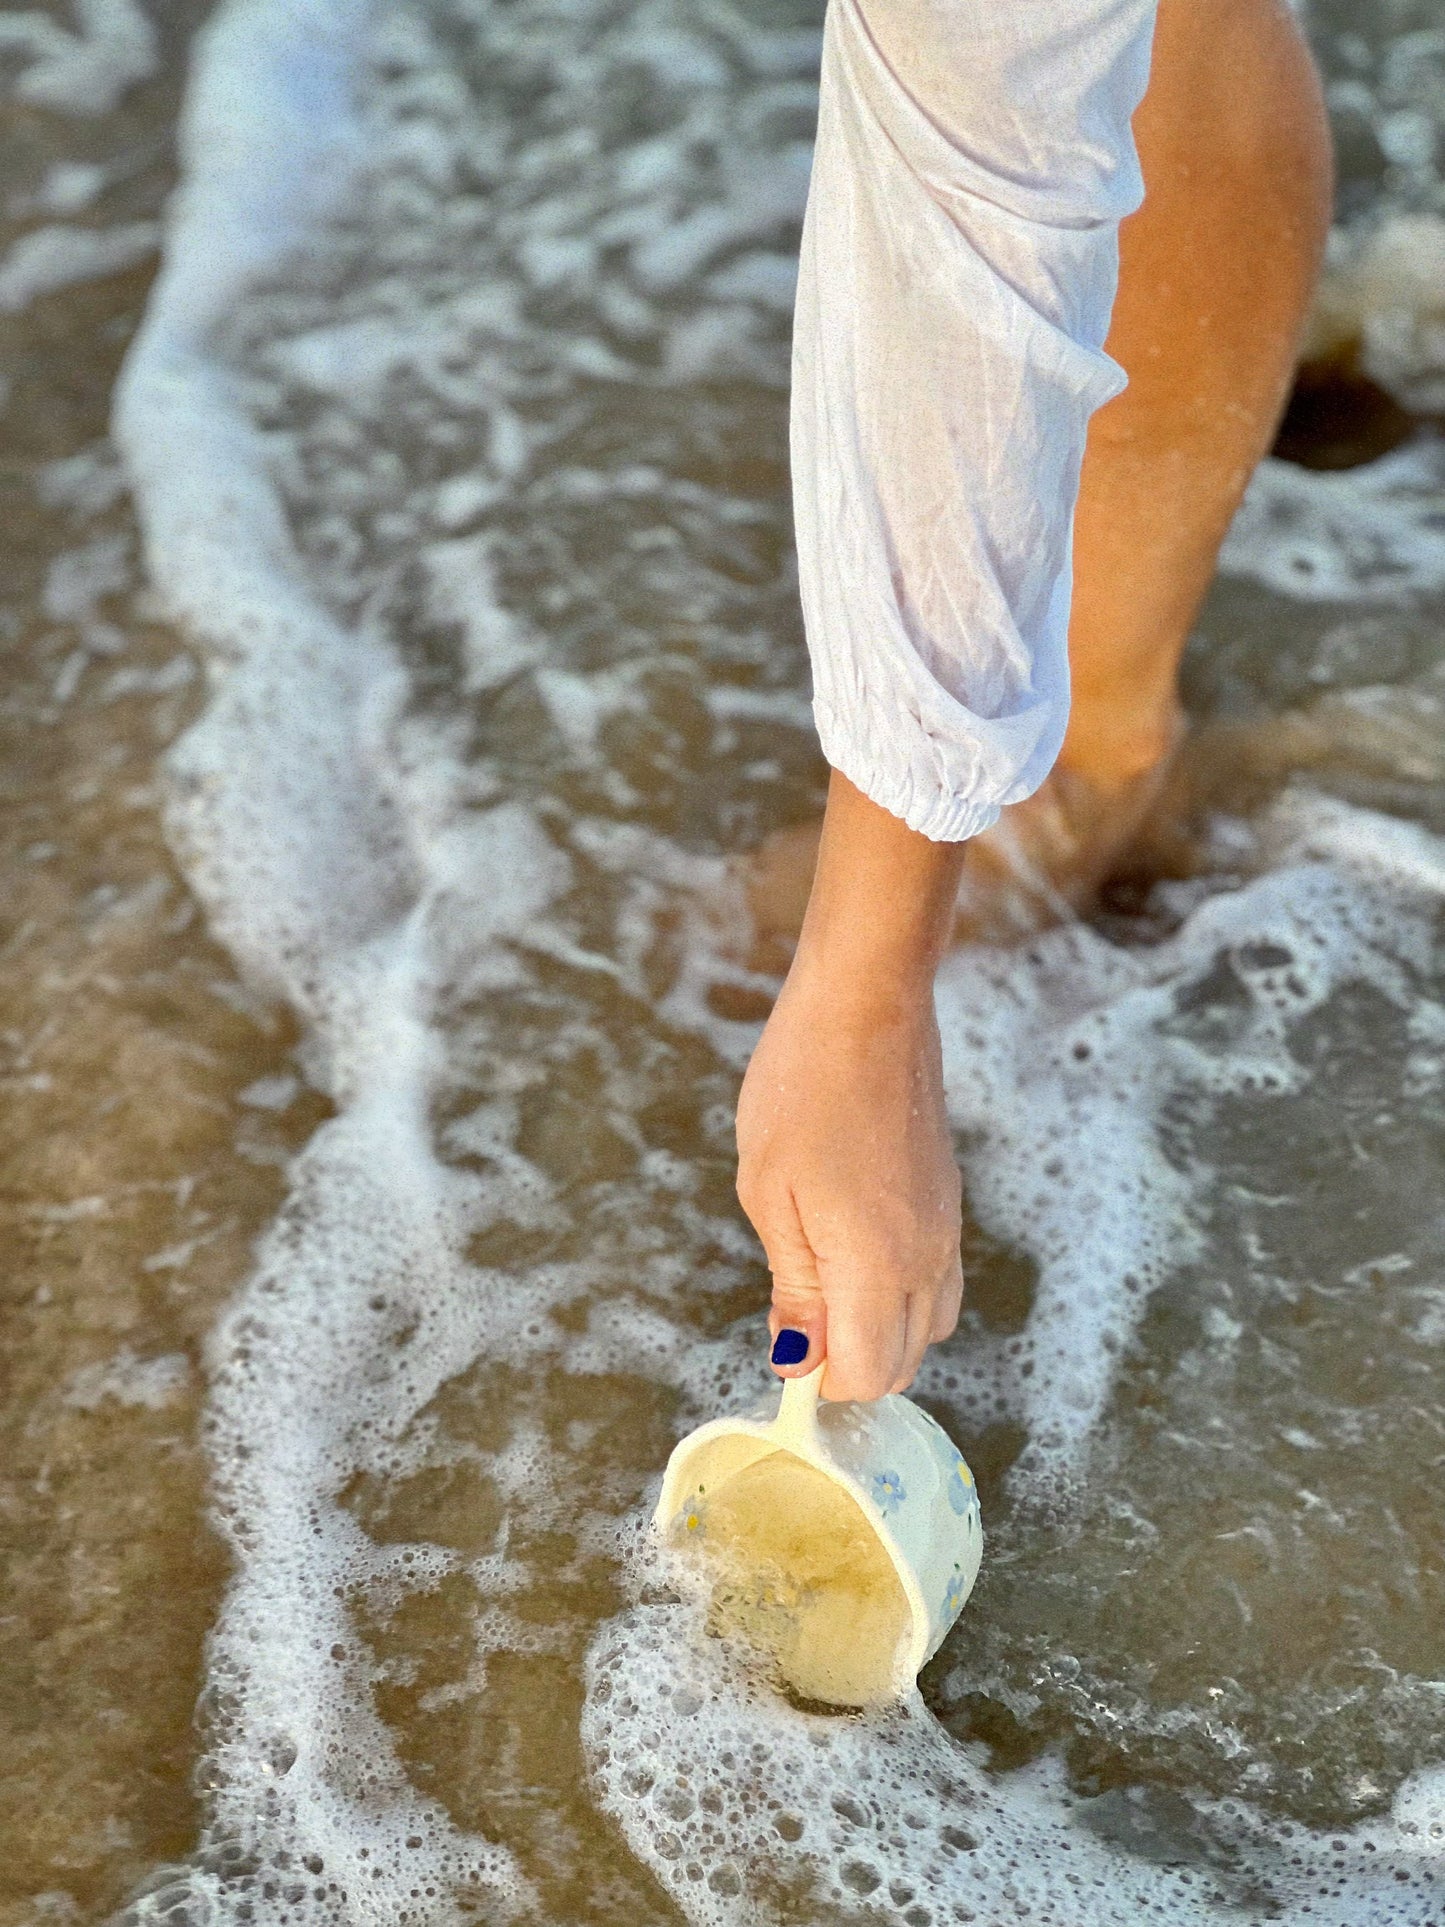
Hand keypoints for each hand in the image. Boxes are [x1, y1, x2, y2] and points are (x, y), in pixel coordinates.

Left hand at [735, 772, 966, 1399]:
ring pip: (928, 1327)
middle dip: (849, 1363)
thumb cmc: (803, 1088)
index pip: (868, 1376)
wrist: (867, 1006)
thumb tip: (800, 1362)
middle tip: (792, 1319)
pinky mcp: (949, 1204)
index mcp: (879, 1266)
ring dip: (877, 1331)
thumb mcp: (770, 1194)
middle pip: (904, 1362)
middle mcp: (927, 1260)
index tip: (781, 1352)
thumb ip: (794, 1287)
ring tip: (818, 1287)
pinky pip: (937, 1284)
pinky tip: (852, 1256)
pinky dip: (899, 1296)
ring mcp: (947, 1232)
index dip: (820, 1383)